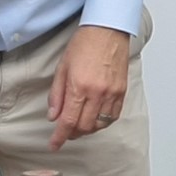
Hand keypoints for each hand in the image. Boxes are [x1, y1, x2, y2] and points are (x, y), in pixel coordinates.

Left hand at [47, 25, 129, 150]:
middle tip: (64, 132)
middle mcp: (98, 93)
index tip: (54, 145)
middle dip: (72, 134)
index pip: (68, 121)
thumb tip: (53, 116)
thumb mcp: (62, 68)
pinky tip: (94, 118)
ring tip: (78, 124)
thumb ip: (57, 95)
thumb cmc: (84, 44)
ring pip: (99, 125)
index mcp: (79, 87)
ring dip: (87, 129)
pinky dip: (102, 122)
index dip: (60, 137)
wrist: (107, 30)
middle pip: (84, 126)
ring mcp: (112, 94)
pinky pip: (113, 117)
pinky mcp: (122, 92)